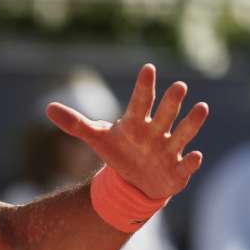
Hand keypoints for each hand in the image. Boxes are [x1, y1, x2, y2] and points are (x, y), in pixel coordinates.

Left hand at [46, 64, 207, 198]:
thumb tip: (48, 107)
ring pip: (182, 134)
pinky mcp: (177, 171)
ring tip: (201, 107)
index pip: (140, 100)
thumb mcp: (96, 138)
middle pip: (164, 114)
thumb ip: (75, 123)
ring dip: (191, 122)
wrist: (135, 181)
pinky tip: (196, 155)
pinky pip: (186, 165)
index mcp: (136, 122)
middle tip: (179, 86)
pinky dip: (191, 161)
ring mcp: (168, 150)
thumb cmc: (119, 152)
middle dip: (171, 102)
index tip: (148, 68)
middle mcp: (156, 131)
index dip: (143, 86)